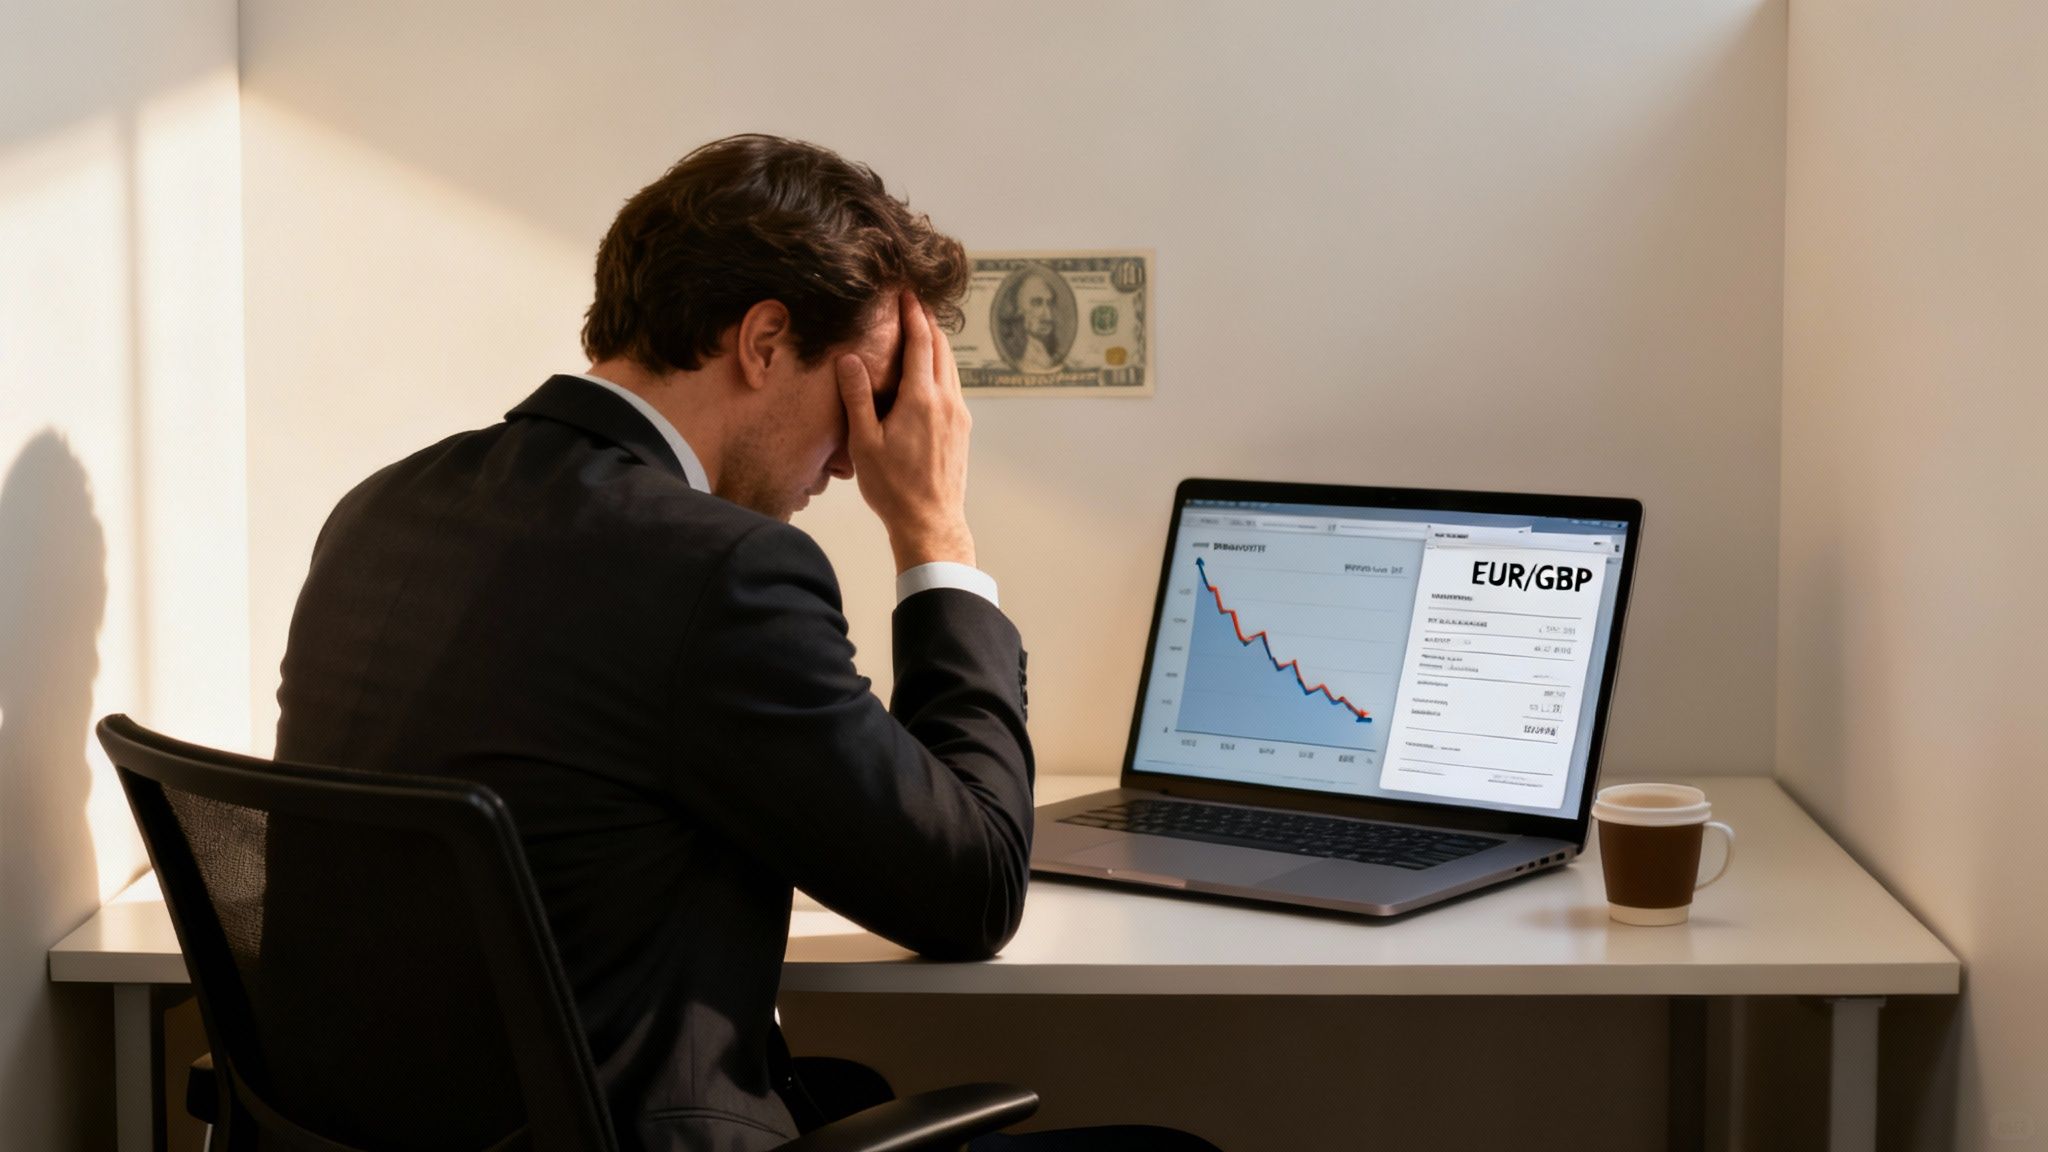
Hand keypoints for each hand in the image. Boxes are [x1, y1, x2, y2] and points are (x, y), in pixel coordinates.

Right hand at [836, 290, 975, 572]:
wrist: (931, 521)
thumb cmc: (893, 487)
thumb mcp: (865, 442)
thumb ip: (858, 397)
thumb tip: (849, 359)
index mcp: (922, 399)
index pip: (921, 342)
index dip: (913, 314)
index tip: (906, 293)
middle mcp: (947, 401)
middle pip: (942, 348)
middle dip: (928, 322)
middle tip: (914, 303)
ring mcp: (959, 415)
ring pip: (952, 366)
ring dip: (938, 344)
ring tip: (922, 329)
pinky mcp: (963, 429)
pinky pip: (954, 385)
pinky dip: (942, 366)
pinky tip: (930, 371)